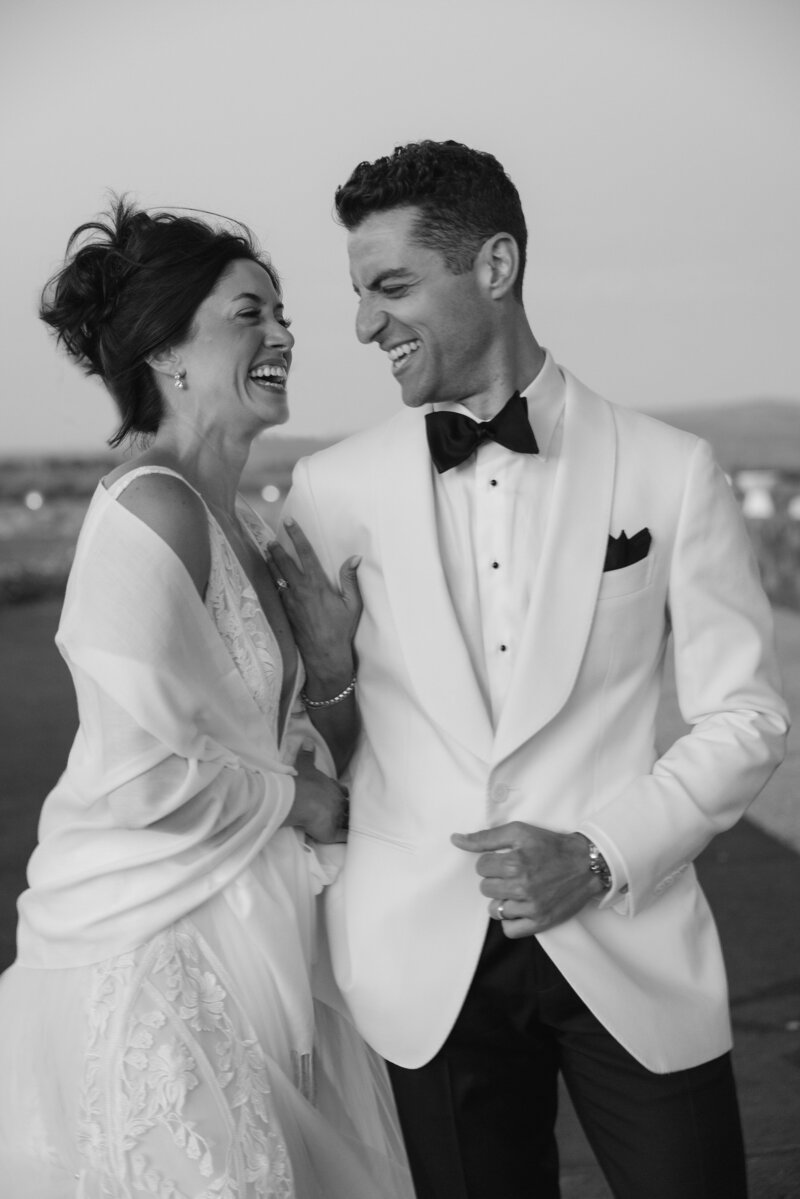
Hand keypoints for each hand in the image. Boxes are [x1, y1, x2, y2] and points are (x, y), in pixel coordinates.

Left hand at [266, 519, 361, 688]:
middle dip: (277, 548)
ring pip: (276, 576)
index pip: (304, 553)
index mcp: (317, 584)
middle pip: (283, 562)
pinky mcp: (285, 611)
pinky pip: (276, 590)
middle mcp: (300, 589)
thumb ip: (350, 579)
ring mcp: (290, 601)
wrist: (325, 655)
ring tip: (267, 552)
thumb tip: (355, 558)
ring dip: (271, 562)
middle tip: (271, 538)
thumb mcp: (352, 604)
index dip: (297, 535)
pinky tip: (271, 576)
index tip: (290, 522)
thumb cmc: (341, 630)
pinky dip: (272, 580)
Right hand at [284, 747, 348, 843]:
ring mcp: (337, 818)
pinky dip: (349, 838)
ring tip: (357, 827)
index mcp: (333, 788)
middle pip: (348, 807)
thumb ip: (307, 754)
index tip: (346, 796)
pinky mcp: (332, 833)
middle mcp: (338, 803)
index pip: (342, 792)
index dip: (344, 795)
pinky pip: (344, 836)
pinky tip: (355, 839)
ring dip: (351, 823)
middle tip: (354, 813)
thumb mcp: (305, 766)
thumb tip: (307, 740)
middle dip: (351, 810)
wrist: (300, 799)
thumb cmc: (303, 783)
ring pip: (348, 822)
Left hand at [451, 822, 602, 937]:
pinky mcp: (541, 922)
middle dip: (496, 879)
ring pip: (495, 909)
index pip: (481, 867)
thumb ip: (486, 837)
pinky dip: (511, 920)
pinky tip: (520, 907)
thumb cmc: (552, 845)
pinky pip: (509, 930)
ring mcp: (532, 907)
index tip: (507, 859)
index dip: (492, 861)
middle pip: (485, 888)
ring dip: (503, 899)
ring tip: (519, 889)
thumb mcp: (520, 831)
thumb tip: (455, 840)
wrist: (587, 864)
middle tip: (514, 873)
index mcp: (515, 862)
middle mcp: (522, 886)